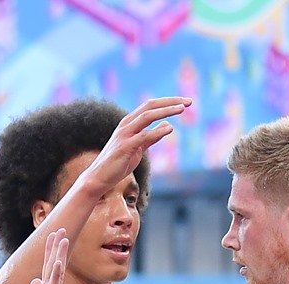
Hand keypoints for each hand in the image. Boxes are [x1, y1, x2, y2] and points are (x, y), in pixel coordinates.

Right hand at [76, 96, 190, 196]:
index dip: (169, 102)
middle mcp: (126, 124)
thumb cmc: (118, 163)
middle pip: (150, 105)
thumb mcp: (139, 147)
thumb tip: (167, 125)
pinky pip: (144, 136)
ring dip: (166, 111)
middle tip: (189, 101)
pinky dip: (157, 131)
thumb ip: (152, 136)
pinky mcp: (125, 147)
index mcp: (130, 122)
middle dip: (171, 101)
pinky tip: (170, 129)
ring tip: (182, 109)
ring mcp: (125, 134)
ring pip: (147, 116)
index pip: (151, 106)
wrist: (99, 177)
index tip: (186, 102)